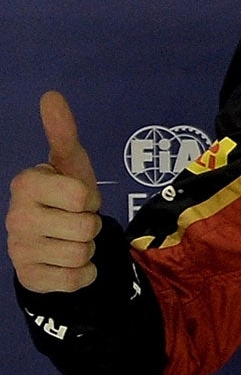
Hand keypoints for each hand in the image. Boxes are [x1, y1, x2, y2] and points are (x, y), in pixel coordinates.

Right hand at [8, 91, 104, 293]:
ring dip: (87, 249)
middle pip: (86, 228)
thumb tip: (51, 95)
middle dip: (90, 225)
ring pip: (83, 253)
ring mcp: (18, 250)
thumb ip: (62, 133)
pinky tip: (67, 263)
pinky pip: (77, 279)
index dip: (90, 199)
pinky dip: (84, 273)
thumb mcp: (70, 165)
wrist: (53, 242)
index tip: (78, 199)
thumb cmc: (65, 197)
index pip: (83, 196)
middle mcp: (15, 217)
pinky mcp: (29, 278)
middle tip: (75, 221)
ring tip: (70, 240)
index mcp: (26, 184)